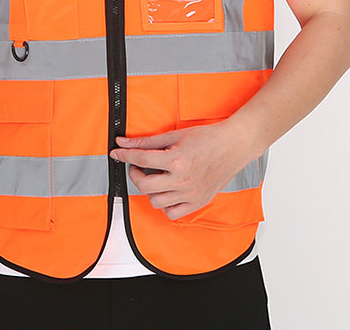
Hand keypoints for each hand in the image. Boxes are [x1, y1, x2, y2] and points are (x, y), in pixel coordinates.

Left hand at [109, 121, 253, 220]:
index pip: (141, 159)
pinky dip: (165, 205)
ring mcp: (191, 194)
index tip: (116, 153)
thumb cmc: (207, 138)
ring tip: (153, 177)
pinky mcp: (198, 202)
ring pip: (156, 201)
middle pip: (144, 185)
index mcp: (177, 160)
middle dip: (134, 174)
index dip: (124, 155)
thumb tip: (125, 142)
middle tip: (136, 166)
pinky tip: (166, 191)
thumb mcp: (175, 135)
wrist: (233, 146)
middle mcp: (183, 180)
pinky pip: (172, 213)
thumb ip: (148, 141)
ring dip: (149, 190)